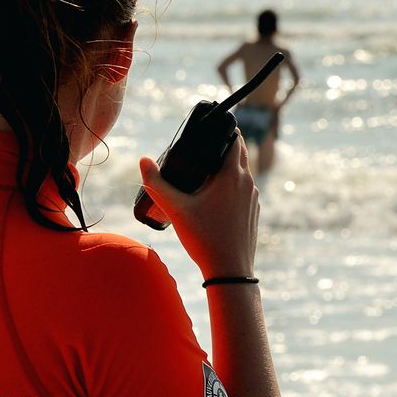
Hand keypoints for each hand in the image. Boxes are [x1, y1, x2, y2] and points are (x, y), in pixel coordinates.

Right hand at [138, 133, 258, 277]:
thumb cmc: (204, 238)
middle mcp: (247, 182)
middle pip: (239, 152)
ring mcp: (253, 197)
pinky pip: (243, 189)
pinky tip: (213, 198)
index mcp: (231, 175)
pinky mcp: (254, 211)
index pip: (234, 138)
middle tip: (201, 146)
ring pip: (242, 172)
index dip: (223, 128)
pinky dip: (231, 185)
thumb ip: (157, 183)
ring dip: (227, 166)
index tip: (208, 126)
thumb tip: (143, 160)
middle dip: (223, 144)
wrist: (230, 271)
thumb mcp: (175, 209)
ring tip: (204, 172)